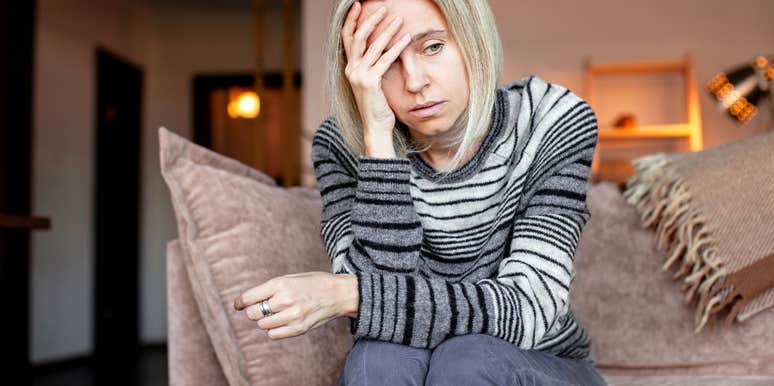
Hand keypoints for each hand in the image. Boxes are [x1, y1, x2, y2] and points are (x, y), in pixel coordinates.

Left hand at [233, 271, 351, 339]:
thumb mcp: (291, 278)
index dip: (240, 302)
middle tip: (262, 308)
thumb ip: (270, 289)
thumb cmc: (313, 283)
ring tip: (276, 314)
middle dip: (254, 311)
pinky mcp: (299, 328)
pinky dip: (273, 330)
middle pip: (253, 313)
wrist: (338, 294)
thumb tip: (246, 302)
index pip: (250, 297)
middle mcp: (285, 300)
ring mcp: (292, 316)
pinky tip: (281, 322)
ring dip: (265, 321)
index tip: (238, 304)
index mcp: (281, 284)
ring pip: (263, 325)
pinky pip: (274, 334)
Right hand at [342, 1, 410, 136]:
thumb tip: (382, 47)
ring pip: (372, 46)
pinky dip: (396, 47)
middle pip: (358, 37)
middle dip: (371, 20)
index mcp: (350, 68)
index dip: (351, 20)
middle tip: (384, 8)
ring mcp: (359, 76)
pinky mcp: (370, 82)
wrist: (375, 126)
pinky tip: (406, 39)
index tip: (358, 5)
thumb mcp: (372, 81)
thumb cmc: (377, 105)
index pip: (347, 38)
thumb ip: (372, 65)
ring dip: (387, 30)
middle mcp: (351, 70)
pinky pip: (384, 60)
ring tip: (399, 20)